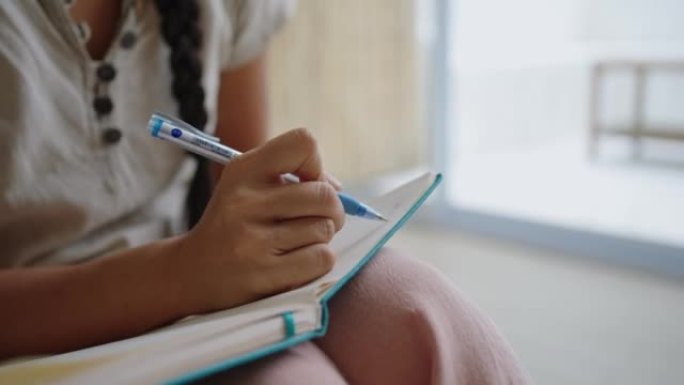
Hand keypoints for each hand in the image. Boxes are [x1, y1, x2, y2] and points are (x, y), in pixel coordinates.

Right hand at [172, 128, 344, 312]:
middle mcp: (245, 202)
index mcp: (243, 170)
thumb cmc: (235, 224)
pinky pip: (322, 258)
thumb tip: (337, 187)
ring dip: (321, 238)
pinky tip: (296, 262)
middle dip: (332, 209)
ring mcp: (253, 241)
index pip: (303, 143)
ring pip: (325, 229)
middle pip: (325, 195)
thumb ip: (292, 177)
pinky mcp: (264, 275)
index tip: (306, 184)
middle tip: (316, 220)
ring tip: (295, 242)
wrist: (193, 273)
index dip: (316, 165)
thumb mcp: (248, 186)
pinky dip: (318, 261)